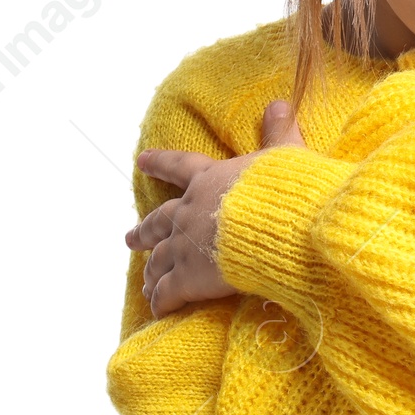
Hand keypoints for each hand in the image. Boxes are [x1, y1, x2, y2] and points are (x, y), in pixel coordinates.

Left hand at [126, 99, 305, 317]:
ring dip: (150, 271)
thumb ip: (279, 132)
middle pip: (158, 221)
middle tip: (130, 237)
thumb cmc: (283, 190)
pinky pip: (167, 293)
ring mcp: (184, 247)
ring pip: (158, 260)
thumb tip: (279, 103)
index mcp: (209, 180)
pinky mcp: (188, 279)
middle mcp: (189, 212)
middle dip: (143, 231)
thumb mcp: (284, 155)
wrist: (278, 227)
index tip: (141, 160)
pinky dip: (161, 302)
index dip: (160, 163)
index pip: (179, 167)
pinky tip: (158, 311)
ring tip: (144, 283)